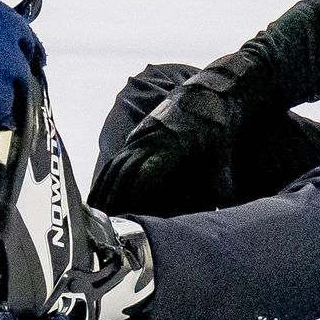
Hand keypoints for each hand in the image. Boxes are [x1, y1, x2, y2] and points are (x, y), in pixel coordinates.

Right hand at [90, 68, 241, 215]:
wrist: (210, 91)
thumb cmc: (217, 124)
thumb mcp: (222, 152)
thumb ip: (221, 181)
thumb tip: (226, 210)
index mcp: (172, 145)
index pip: (146, 174)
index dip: (135, 196)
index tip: (128, 218)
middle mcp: (151, 139)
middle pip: (125, 173)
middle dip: (114, 200)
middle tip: (104, 228)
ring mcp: (142, 135)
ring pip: (115, 165)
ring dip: (104, 191)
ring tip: (93, 218)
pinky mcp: (137, 135)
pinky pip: (116, 159)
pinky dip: (105, 179)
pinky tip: (96, 196)